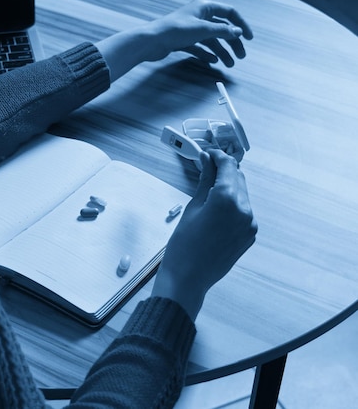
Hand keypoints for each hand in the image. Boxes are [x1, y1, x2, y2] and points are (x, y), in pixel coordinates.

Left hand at [147, 0, 253, 65]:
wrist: (151, 42)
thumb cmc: (174, 30)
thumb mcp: (202, 29)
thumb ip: (222, 31)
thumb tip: (238, 32)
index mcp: (205, 7)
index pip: (229, 13)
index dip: (241, 24)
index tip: (249, 38)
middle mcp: (198, 16)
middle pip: (221, 29)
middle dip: (232, 42)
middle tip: (240, 56)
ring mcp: (190, 29)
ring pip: (211, 40)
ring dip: (221, 51)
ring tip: (228, 64)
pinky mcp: (183, 41)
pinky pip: (200, 47)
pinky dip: (207, 54)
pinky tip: (213, 61)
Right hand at [152, 149, 257, 319]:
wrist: (189, 278)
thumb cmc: (183, 245)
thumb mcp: (192, 207)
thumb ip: (204, 180)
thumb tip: (206, 160)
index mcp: (227, 199)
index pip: (228, 166)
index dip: (217, 157)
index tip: (207, 155)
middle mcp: (244, 209)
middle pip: (238, 178)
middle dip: (224, 171)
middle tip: (207, 167)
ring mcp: (250, 223)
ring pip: (242, 194)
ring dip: (229, 187)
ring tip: (209, 190)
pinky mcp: (250, 234)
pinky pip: (244, 211)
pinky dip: (233, 204)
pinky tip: (216, 209)